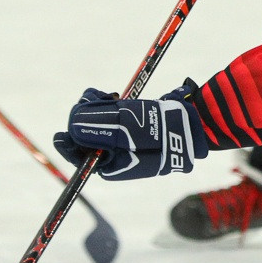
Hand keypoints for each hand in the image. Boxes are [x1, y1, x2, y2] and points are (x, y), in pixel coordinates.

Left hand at [53, 83, 208, 180]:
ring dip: (96, 106)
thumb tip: (69, 128)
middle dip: (86, 116)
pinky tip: (111, 96)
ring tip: (107, 96)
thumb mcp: (121, 131)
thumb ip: (93, 129)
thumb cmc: (156, 133)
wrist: (191, 127)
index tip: (70, 121)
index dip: (72, 137)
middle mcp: (114, 156)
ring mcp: (123, 140)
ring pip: (97, 122)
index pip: (80, 153)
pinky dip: (107, 104)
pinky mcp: (131, 125)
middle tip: (96, 98)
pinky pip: (109, 115)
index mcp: (110, 166)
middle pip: (86, 135)